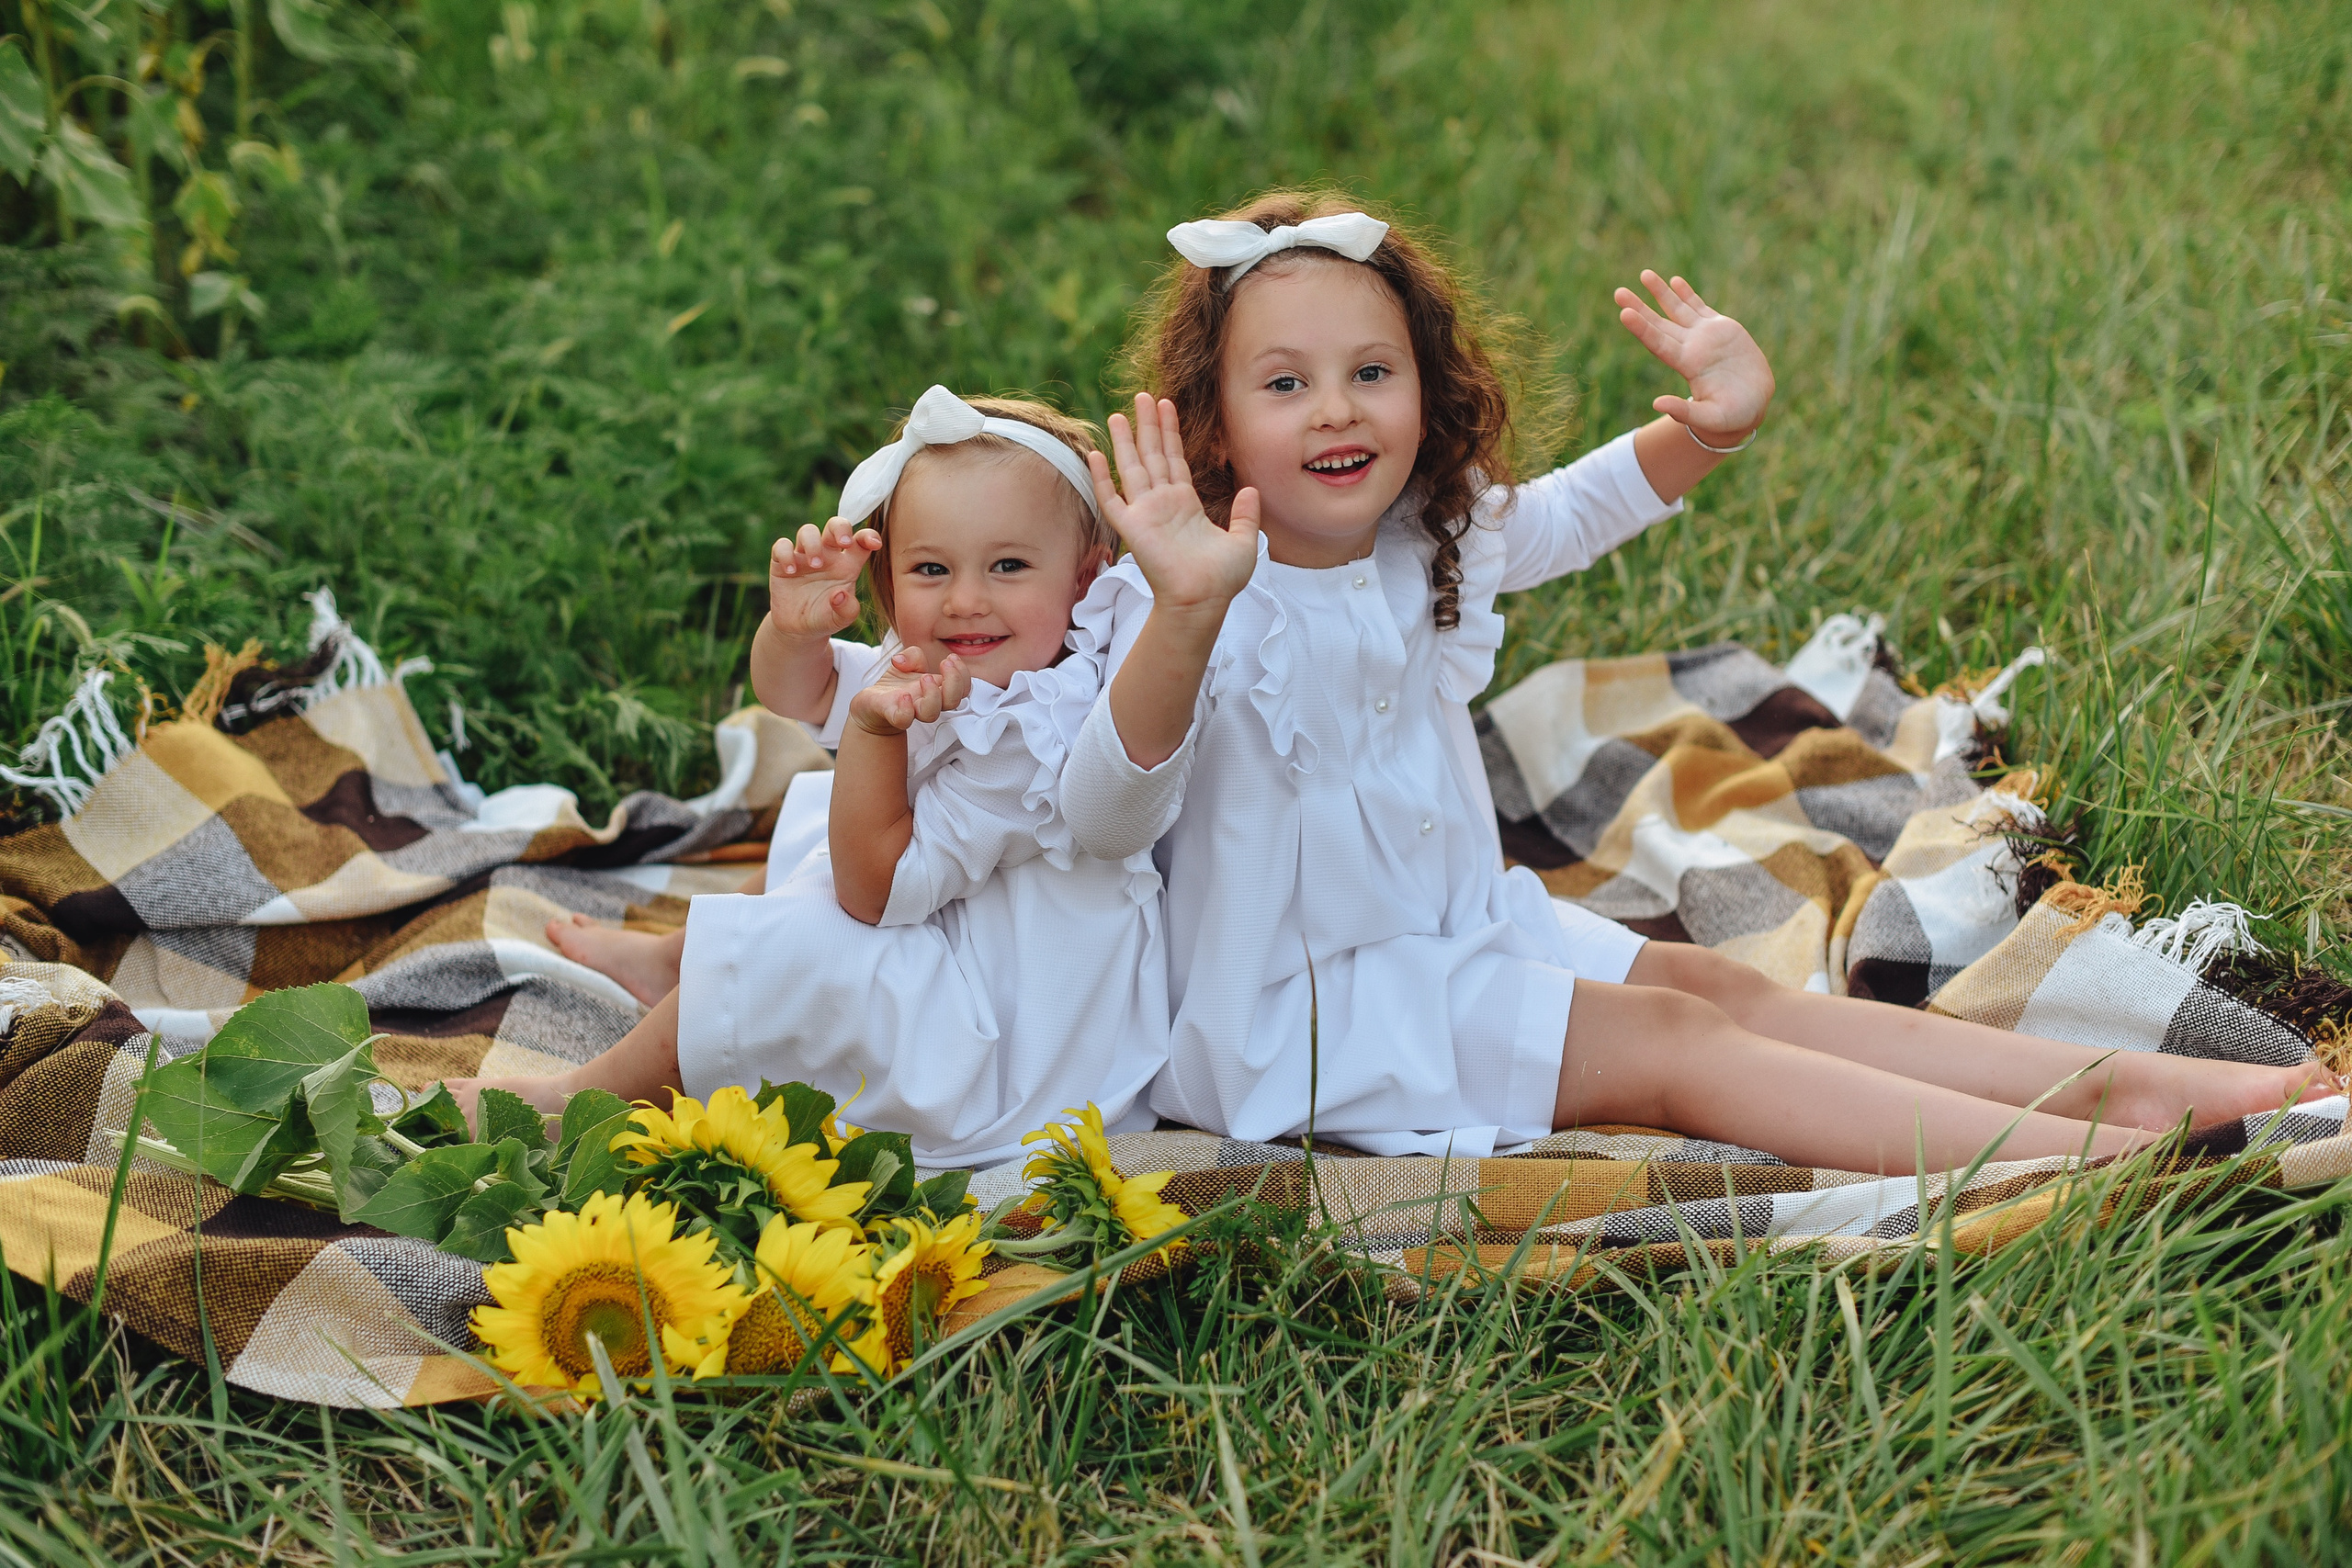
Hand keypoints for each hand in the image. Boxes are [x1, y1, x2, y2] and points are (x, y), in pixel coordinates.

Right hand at [768, 517, 881, 640]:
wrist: (799, 630)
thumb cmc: (826, 619)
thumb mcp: (840, 620)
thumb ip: (847, 610)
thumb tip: (840, 595)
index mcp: (848, 565)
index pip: (861, 542)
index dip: (869, 536)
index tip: (875, 544)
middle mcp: (828, 555)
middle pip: (835, 525)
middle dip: (840, 528)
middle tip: (843, 543)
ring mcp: (804, 556)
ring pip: (808, 531)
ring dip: (813, 543)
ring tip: (815, 564)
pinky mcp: (782, 562)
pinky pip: (782, 545)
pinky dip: (785, 553)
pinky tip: (790, 571)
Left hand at [847, 646, 969, 736]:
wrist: (874, 703)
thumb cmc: (896, 684)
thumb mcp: (906, 661)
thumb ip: (913, 654)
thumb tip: (903, 659)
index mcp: (937, 689)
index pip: (962, 688)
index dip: (963, 674)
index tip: (951, 658)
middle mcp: (928, 702)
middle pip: (953, 702)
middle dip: (955, 681)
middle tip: (945, 663)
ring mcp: (911, 710)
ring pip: (931, 713)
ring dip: (933, 694)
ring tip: (925, 677)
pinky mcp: (892, 715)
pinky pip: (903, 719)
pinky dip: (906, 710)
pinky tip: (904, 696)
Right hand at [1087, 394, 1260, 613]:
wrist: (1204, 600)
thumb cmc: (1222, 579)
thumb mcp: (1243, 541)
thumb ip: (1246, 515)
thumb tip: (1251, 490)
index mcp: (1186, 504)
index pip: (1175, 459)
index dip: (1170, 432)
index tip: (1167, 405)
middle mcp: (1163, 504)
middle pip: (1152, 455)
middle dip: (1148, 425)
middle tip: (1143, 396)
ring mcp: (1145, 514)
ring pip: (1132, 468)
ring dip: (1125, 441)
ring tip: (1120, 413)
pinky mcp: (1131, 528)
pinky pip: (1111, 498)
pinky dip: (1101, 478)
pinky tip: (1094, 454)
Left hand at [1614, 272, 1774, 443]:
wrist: (1754, 405)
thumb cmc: (1733, 416)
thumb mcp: (1711, 418)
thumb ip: (1685, 412)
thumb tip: (1656, 404)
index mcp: (1687, 366)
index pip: (1659, 344)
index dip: (1642, 328)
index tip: (1624, 313)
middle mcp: (1691, 348)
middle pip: (1659, 324)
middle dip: (1640, 307)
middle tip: (1618, 292)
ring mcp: (1704, 337)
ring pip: (1677, 310)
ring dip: (1661, 293)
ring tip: (1644, 274)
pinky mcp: (1720, 329)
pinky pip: (1699, 308)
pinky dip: (1687, 294)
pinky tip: (1674, 281)